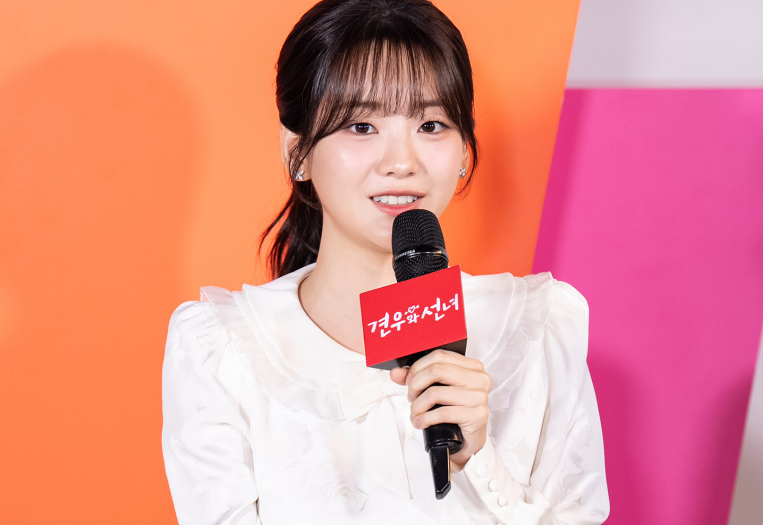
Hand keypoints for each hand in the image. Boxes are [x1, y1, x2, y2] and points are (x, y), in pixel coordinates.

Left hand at [390, 349, 491, 470]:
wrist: (470, 437)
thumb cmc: (456, 410)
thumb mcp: (438, 389)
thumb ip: (417, 378)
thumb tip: (397, 373)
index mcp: (472, 366)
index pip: (439, 356)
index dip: (418, 367)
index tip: (410, 379)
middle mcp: (479, 379)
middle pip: (436, 371)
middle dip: (416, 385)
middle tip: (412, 396)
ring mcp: (479, 397)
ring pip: (435, 393)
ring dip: (418, 405)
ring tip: (415, 412)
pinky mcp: (476, 416)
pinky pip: (442, 413)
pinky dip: (425, 419)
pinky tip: (421, 422)